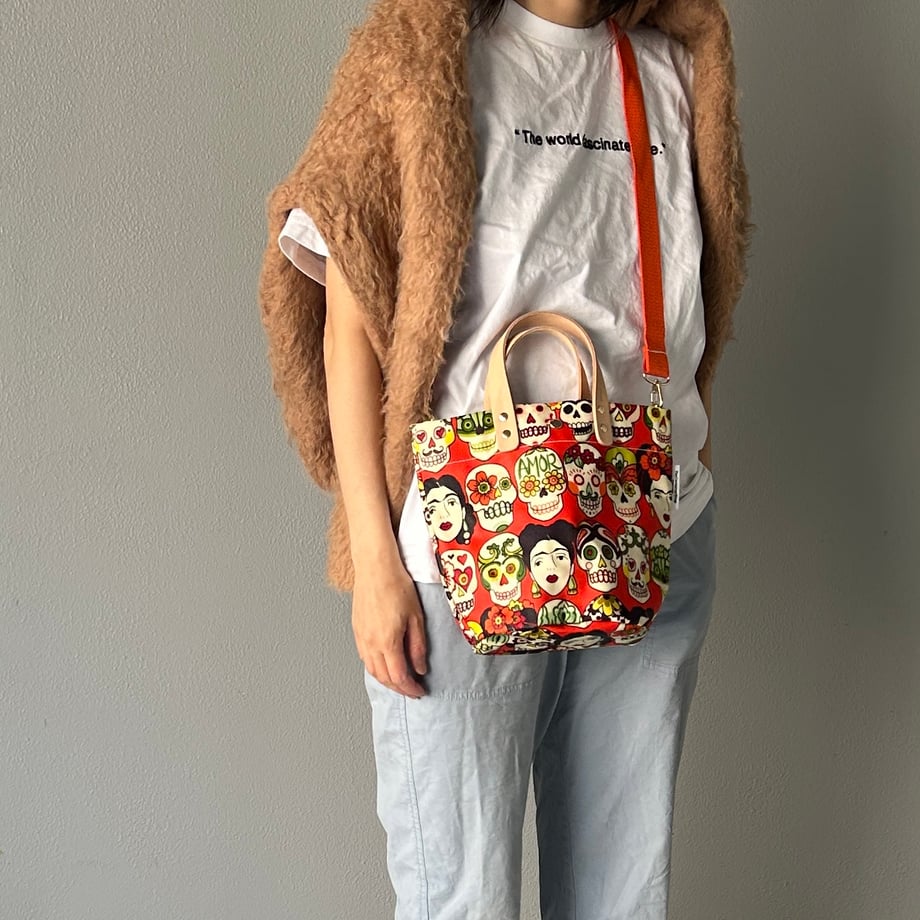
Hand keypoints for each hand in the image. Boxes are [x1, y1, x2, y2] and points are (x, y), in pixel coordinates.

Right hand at [352, 563, 427, 698]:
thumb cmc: (397, 587)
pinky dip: (376, 668)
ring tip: (401, 681)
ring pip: (372, 670)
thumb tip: (420, 668)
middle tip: (413, 690)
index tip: (421, 691)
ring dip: (387, 680)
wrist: (375, 568)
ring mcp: (361, 638)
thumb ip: (418, 646)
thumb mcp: (416, 617)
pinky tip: (385, 665)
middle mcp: (371, 644)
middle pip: (384, 677)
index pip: (399, 677)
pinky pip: (365, 658)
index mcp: (387, 642)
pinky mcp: (357, 630)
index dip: (411, 688)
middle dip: (399, 688)